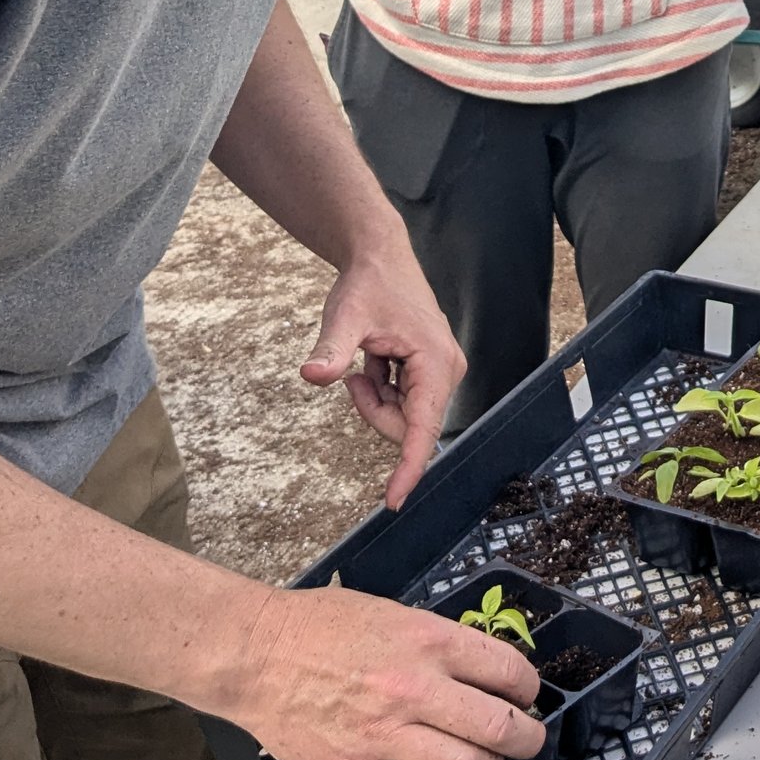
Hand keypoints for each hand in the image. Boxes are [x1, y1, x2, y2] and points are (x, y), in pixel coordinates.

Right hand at [229, 583, 546, 759]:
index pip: (509, 671)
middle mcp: (414, 688)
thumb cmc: (317, 627)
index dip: (528, 688)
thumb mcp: (394, 612)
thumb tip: (480, 669)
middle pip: (499, 727)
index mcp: (428, 641)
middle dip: (526, 737)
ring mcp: (385, 734)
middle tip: (527, 738)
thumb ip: (439, 642)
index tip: (525, 695)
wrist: (257, 653)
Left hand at [300, 249, 465, 509]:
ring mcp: (441, 373)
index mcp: (435, 363)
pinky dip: (381, 390)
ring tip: (364, 361)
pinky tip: (375, 359)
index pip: (423, 429)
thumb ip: (331, 350)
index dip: (409, 467)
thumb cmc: (369, 285)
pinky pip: (404, 403)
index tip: (393, 500)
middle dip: (374, 411)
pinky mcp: (432, 372)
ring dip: (376, 400)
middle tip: (353, 375)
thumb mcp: (344, 316)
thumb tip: (312, 375)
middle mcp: (447, 371)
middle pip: (408, 426)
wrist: (381, 258)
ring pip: (404, 417)